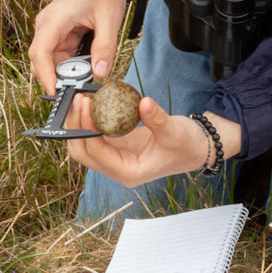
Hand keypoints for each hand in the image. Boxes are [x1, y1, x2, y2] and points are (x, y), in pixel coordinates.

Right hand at [28, 0, 126, 94]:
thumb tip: (101, 73)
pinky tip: (87, 67)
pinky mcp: (58, 33)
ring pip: (50, 60)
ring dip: (66, 73)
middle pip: (41, 60)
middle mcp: (47, 25)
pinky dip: (71, 65)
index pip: (40, 52)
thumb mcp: (110, 17)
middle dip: (56, 78)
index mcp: (55, 19)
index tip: (56, 92)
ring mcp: (51, 29)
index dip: (45, 75)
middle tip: (78, 92)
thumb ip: (105, 46)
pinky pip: (60, 55)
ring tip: (87, 78)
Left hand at [63, 93, 242, 187]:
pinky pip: (94, 136)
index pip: (97, 153)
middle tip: (78, 100)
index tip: (86, 105)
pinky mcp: (116, 148)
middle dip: (75, 127)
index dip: (87, 129)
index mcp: (129, 172)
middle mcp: (117, 169)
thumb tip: (144, 103)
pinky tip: (91, 103)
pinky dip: (89, 122)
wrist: (196, 148)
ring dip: (78, 124)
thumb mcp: (175, 131)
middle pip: (83, 153)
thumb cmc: (187, 145)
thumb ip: (158, 119)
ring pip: (84, 146)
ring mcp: (115, 159)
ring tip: (81, 100)